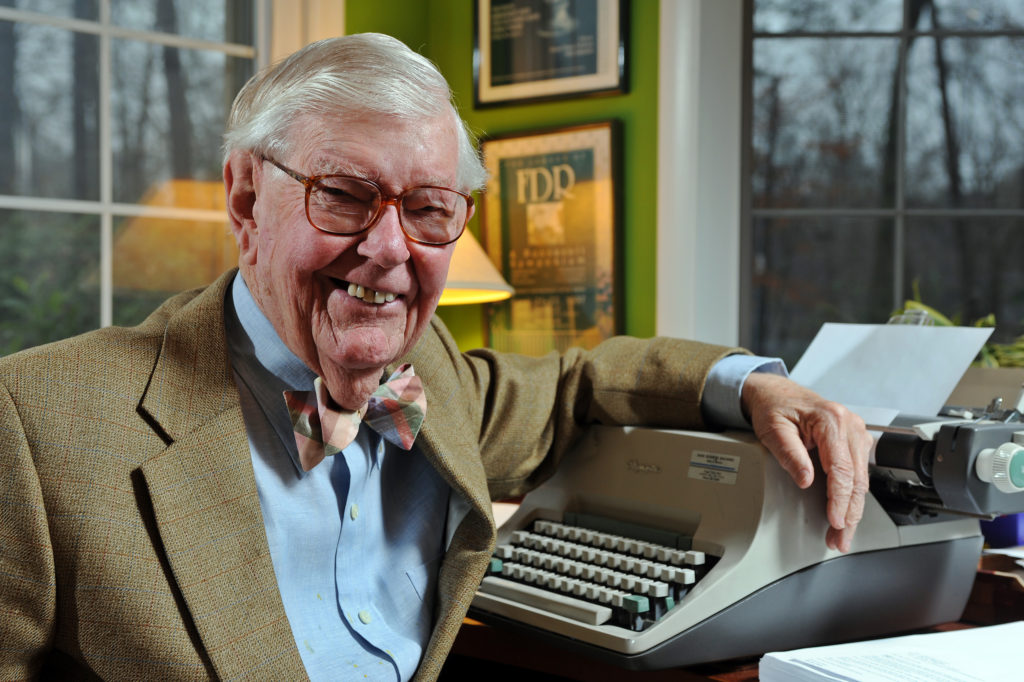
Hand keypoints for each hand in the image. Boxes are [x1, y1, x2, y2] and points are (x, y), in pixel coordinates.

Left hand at [741, 372, 871, 552]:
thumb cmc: (774, 407)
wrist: (778, 394)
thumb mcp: (773, 429)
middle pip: (857, 478)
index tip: (835, 520)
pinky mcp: (855, 441)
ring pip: (862, 479)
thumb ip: (790, 454)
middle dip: (850, 513)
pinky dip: (852, 496)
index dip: (839, 499)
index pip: (841, 468)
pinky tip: (845, 513)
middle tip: (840, 538)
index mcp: (831, 419)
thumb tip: (805, 479)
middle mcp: (850, 425)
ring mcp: (856, 432)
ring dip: (853, 509)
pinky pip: (859, 473)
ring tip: (842, 533)